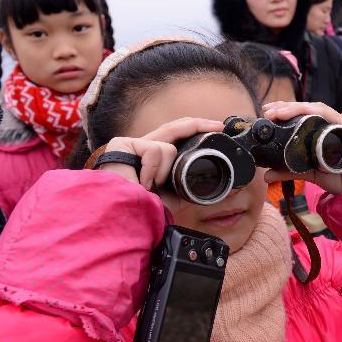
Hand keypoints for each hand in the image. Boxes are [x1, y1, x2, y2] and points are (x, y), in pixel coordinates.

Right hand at [100, 117, 224, 209]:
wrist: (126, 216)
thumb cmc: (145, 207)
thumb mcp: (173, 194)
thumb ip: (185, 182)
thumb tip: (209, 180)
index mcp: (154, 157)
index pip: (176, 136)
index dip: (195, 129)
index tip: (218, 128)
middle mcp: (144, 148)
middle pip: (174, 127)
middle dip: (198, 125)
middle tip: (219, 126)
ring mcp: (132, 145)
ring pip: (168, 147)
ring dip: (166, 171)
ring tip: (152, 186)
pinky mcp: (122, 144)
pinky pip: (154, 150)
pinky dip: (154, 169)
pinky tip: (144, 181)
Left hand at [262, 101, 341, 193]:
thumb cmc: (341, 178)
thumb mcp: (310, 173)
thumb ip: (290, 172)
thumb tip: (267, 175)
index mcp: (324, 131)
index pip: (303, 115)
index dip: (286, 110)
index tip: (268, 112)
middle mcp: (333, 125)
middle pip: (308, 109)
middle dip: (286, 106)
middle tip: (268, 111)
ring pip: (317, 109)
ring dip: (296, 107)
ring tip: (278, 112)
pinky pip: (331, 115)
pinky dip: (315, 112)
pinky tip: (301, 111)